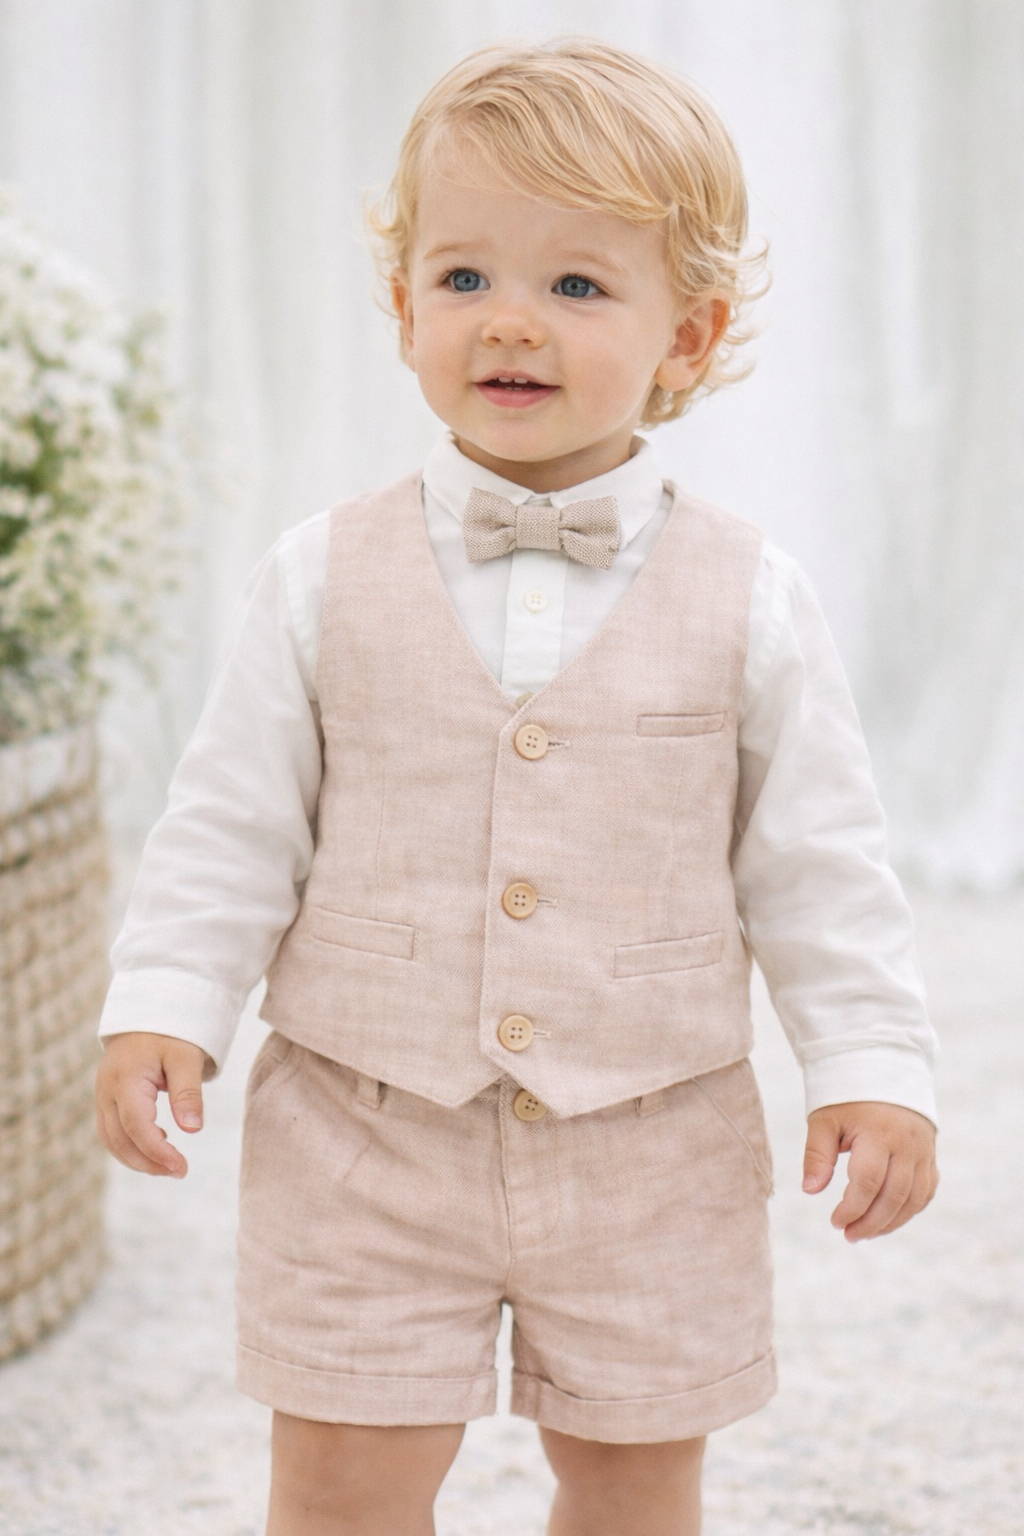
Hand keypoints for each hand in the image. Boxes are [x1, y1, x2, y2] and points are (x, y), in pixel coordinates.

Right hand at [95, 1032, 208, 1177]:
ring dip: (138, 1159)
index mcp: (125, 1079)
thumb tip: (193, 1130)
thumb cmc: (169, 1034)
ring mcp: (103, 1097)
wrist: (147, 1016)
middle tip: (180, 1172)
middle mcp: (107, 1091)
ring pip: (112, 1140)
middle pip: (120, 1139)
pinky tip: (158, 1145)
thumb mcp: (185, 1058)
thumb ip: (188, 1093)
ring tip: (170, 1166)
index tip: (180, 1167)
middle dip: (148, 1162)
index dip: (156, 1151)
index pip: (136, 1125)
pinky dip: (131, 1146)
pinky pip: (113, 1132)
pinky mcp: (108, 1101)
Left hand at [802, 1101, 937, 1241]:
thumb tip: (810, 1191)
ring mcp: (923, 1150)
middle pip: (894, 1196)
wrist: (882, 1069)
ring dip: (891, 1222)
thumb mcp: (825, 1119)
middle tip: (849, 1235)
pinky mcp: (930, 1155)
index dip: (852, 1208)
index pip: (868, 1182)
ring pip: (915, 1198)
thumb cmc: (847, 1097)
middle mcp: (907, 1144)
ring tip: (865, 1233)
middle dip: (871, 1222)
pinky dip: (910, 1210)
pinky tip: (889, 1219)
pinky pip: (926, 1191)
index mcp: (879, 1133)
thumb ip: (817, 1155)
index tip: (834, 1222)